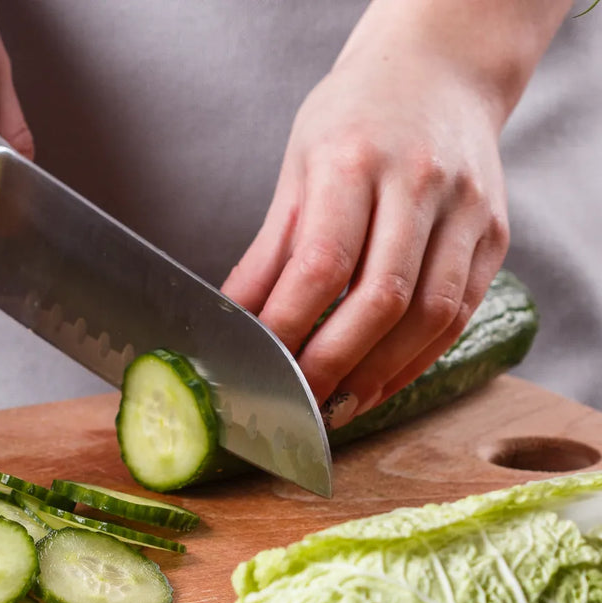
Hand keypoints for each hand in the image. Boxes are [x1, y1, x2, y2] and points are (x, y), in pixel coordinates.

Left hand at [221, 28, 510, 427]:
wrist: (438, 73)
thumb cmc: (355, 118)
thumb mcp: (298, 168)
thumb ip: (269, 249)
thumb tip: (233, 318)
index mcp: (355, 161)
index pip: (320, 263)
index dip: (288, 325)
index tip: (259, 364)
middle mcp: (418, 183)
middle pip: (381, 298)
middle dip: (334, 363)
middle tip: (299, 401)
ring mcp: (466, 210)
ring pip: (430, 315)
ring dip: (380, 373)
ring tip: (339, 404)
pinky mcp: (494, 234)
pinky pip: (460, 312)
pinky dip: (418, 358)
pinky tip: (382, 379)